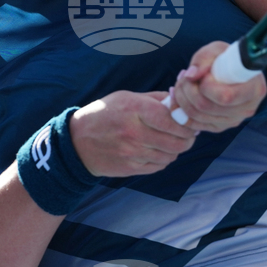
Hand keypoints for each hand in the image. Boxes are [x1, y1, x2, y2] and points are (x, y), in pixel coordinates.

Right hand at [69, 90, 198, 177]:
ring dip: (177, 149)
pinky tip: (159, 150)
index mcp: (134, 109)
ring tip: (172, 141)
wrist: (77, 142)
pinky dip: (164, 159)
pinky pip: (159, 166)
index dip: (186, 121)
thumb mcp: (126, 97)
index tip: (189, 120)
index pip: (172, 118)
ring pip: (170, 155)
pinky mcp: (130, 169)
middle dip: (188, 137)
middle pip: (177, 141)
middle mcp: (134, 132)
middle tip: (188, 133)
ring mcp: (132, 153)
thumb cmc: (105, 114)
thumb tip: (180, 100)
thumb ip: (155, 99)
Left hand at [171, 41, 266, 132]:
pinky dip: (181, 109)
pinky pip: (193, 124)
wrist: (230, 71)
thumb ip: (204, 58)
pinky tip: (182, 94)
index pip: (225, 97)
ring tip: (182, 82)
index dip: (206, 86)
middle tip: (184, 75)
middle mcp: (246, 110)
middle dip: (188, 89)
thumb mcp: (218, 50)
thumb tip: (190, 75)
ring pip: (197, 116)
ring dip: (182, 97)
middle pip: (206, 107)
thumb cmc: (227, 59)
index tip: (204, 74)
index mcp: (254, 90)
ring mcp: (233, 121)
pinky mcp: (219, 127)